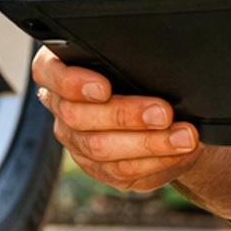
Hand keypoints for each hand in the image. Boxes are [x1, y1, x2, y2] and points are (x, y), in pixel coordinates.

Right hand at [33, 45, 201, 192]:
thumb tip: (157, 67)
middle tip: (164, 112)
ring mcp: (77, 142)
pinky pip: (122, 170)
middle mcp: (61, 108)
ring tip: (184, 136)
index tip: (104, 87)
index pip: (46, 73)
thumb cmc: (146, 76)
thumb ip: (131, 60)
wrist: (165, 113)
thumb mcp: (137, 61)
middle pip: (78, 116)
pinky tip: (178, 151)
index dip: (71, 82)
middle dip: (126, 115)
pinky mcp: (99, 169)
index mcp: (59, 71)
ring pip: (102, 148)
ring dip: (150, 143)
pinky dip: (156, 160)